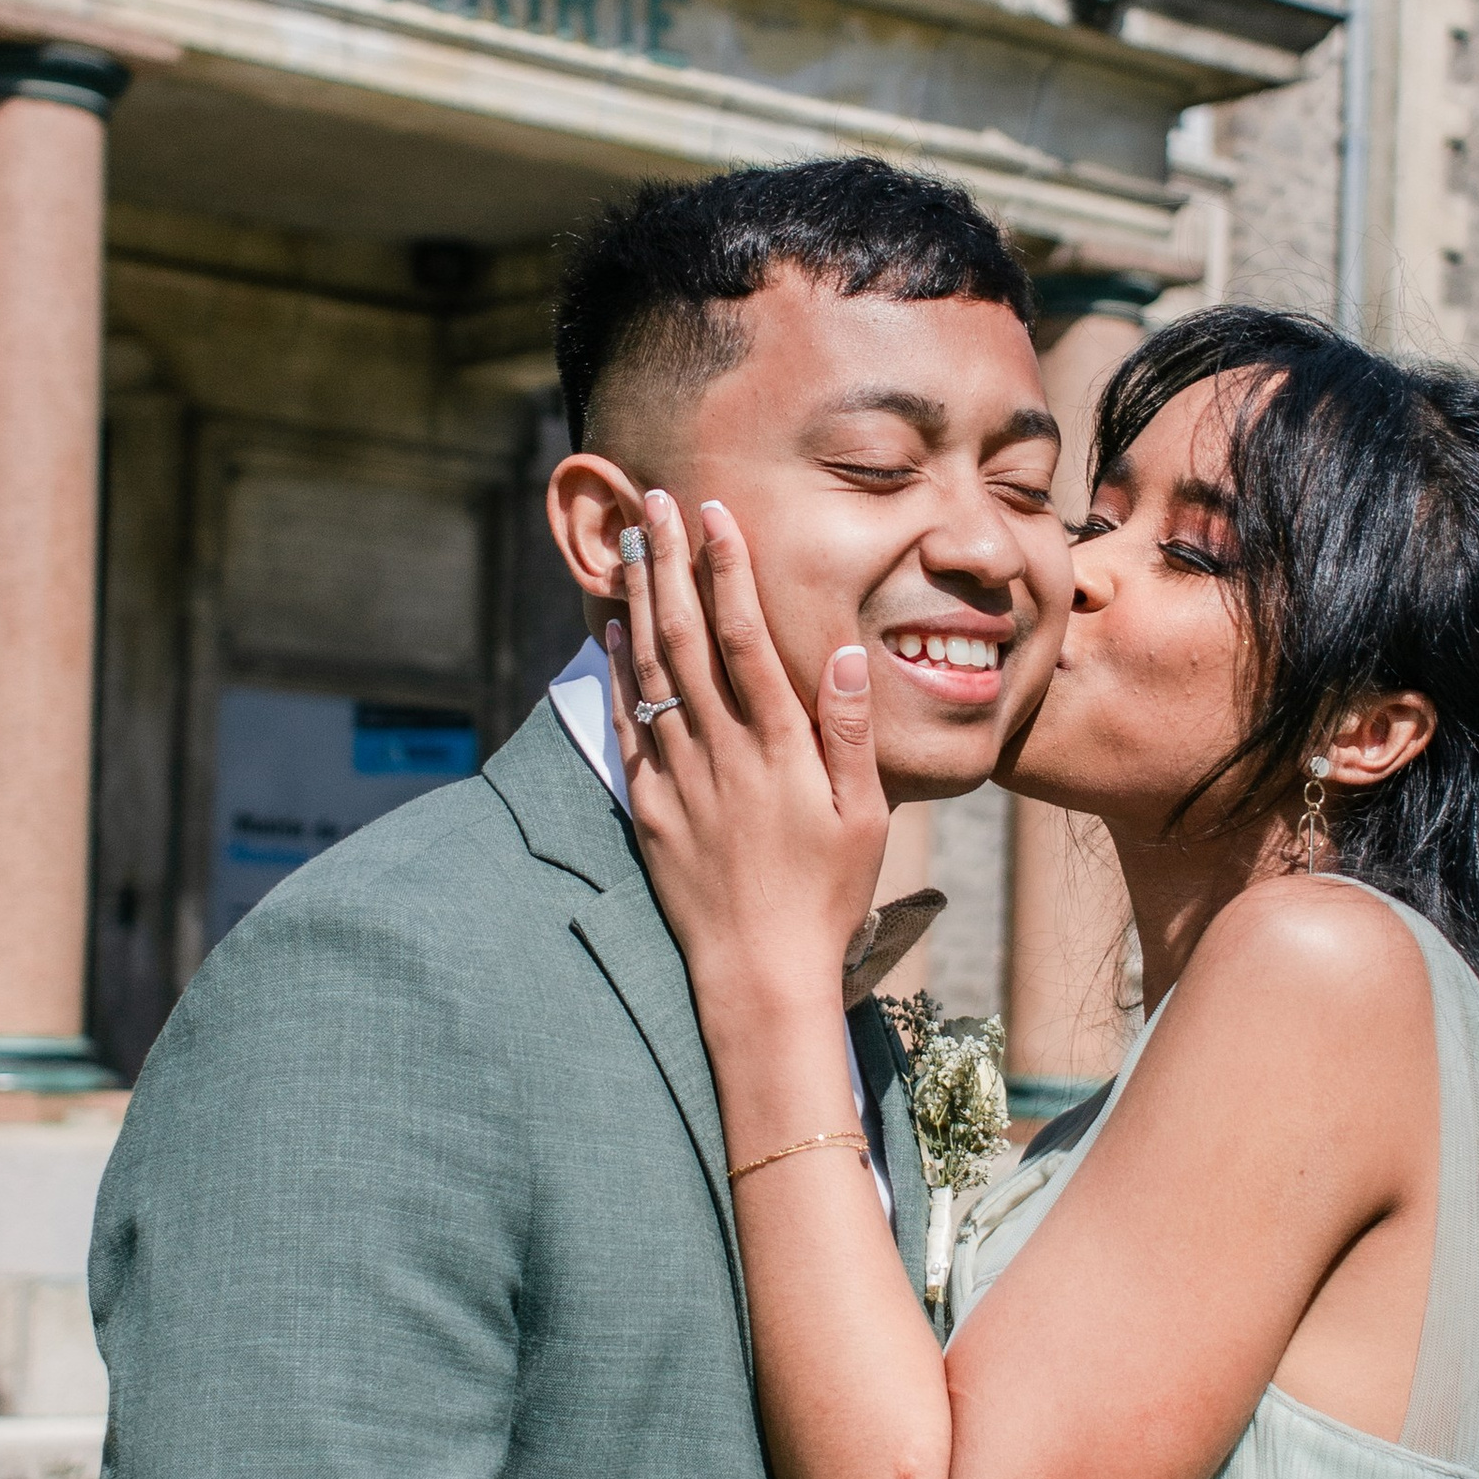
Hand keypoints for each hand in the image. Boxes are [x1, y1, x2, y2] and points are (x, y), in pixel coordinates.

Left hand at [608, 489, 888, 1012]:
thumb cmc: (826, 897)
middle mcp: (722, 752)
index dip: (728, 570)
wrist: (757, 975)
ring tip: (630, 544)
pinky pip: (627, 725)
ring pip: (650, 671)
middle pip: (686, 638)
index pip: (746, 637)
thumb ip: (851, 734)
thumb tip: (847, 654)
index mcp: (780, 748)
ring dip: (638, 601)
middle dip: (670, 563)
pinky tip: (612, 630)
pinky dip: (617, 672)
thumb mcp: (866, 818)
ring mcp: (679, 777)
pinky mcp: (651, 807)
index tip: (716, 515)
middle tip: (655, 502)